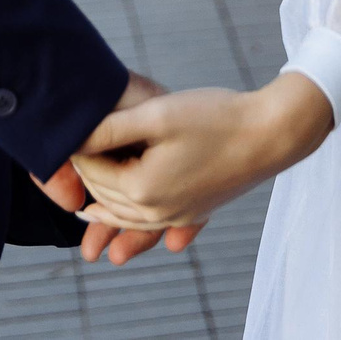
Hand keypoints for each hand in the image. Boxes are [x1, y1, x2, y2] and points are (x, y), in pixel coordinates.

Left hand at [70, 72, 334, 234]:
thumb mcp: (158, 115)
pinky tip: (125, 219)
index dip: (79, 151)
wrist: (270, 134)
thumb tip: (73, 138)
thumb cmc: (216, 119)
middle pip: (106, 199)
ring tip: (81, 210)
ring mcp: (176, 217)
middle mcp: (156, 212)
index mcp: (141, 189)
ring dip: (102, 210)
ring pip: (125, 217)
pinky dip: (131, 223)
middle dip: (86, 181)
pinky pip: (151, 224)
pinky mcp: (193, 213)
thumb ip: (111, 128)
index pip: (92, 173)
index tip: (71, 130)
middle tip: (70, 158)